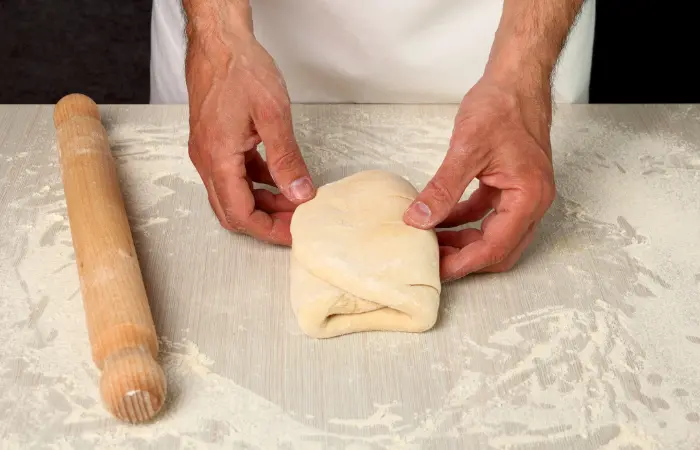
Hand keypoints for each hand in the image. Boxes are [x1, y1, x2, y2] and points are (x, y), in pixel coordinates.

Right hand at [186, 30, 314, 244]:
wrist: (220, 42)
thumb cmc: (239, 69)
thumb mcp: (273, 115)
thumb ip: (287, 159)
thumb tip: (300, 193)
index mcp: (218, 158)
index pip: (241, 213)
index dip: (269, 230)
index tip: (294, 233)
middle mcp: (207, 160)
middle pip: (233, 211)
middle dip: (266, 222)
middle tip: (295, 222)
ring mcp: (208, 152)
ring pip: (234, 194)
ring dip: (263, 202)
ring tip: (294, 200)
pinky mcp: (214, 143)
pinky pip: (234, 175)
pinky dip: (257, 183)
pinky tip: (278, 178)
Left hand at [403, 77, 554, 280]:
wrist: (516, 79)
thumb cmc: (502, 106)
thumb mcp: (466, 149)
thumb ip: (443, 188)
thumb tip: (418, 219)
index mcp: (529, 197)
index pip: (496, 246)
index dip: (464, 263)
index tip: (437, 269)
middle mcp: (532, 202)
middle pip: (499, 250)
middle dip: (465, 259)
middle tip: (431, 261)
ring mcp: (523, 195)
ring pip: (493, 235)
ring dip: (463, 242)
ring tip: (430, 242)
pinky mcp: (510, 186)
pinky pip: (486, 215)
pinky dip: (464, 221)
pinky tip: (438, 219)